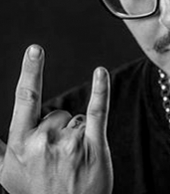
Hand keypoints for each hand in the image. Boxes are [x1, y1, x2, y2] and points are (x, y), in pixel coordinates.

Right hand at [0, 45, 112, 193]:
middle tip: (58, 159)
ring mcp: (69, 144)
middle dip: (58, 130)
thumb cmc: (38, 192)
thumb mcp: (9, 173)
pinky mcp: (92, 146)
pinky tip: (100, 73)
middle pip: (57, 113)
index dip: (31, 72)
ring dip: (75, 135)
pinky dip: (100, 90)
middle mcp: (43, 142)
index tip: (35, 49)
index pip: (26, 99)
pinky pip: (96, 111)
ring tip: (72, 162)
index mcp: (20, 144)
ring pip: (74, 119)